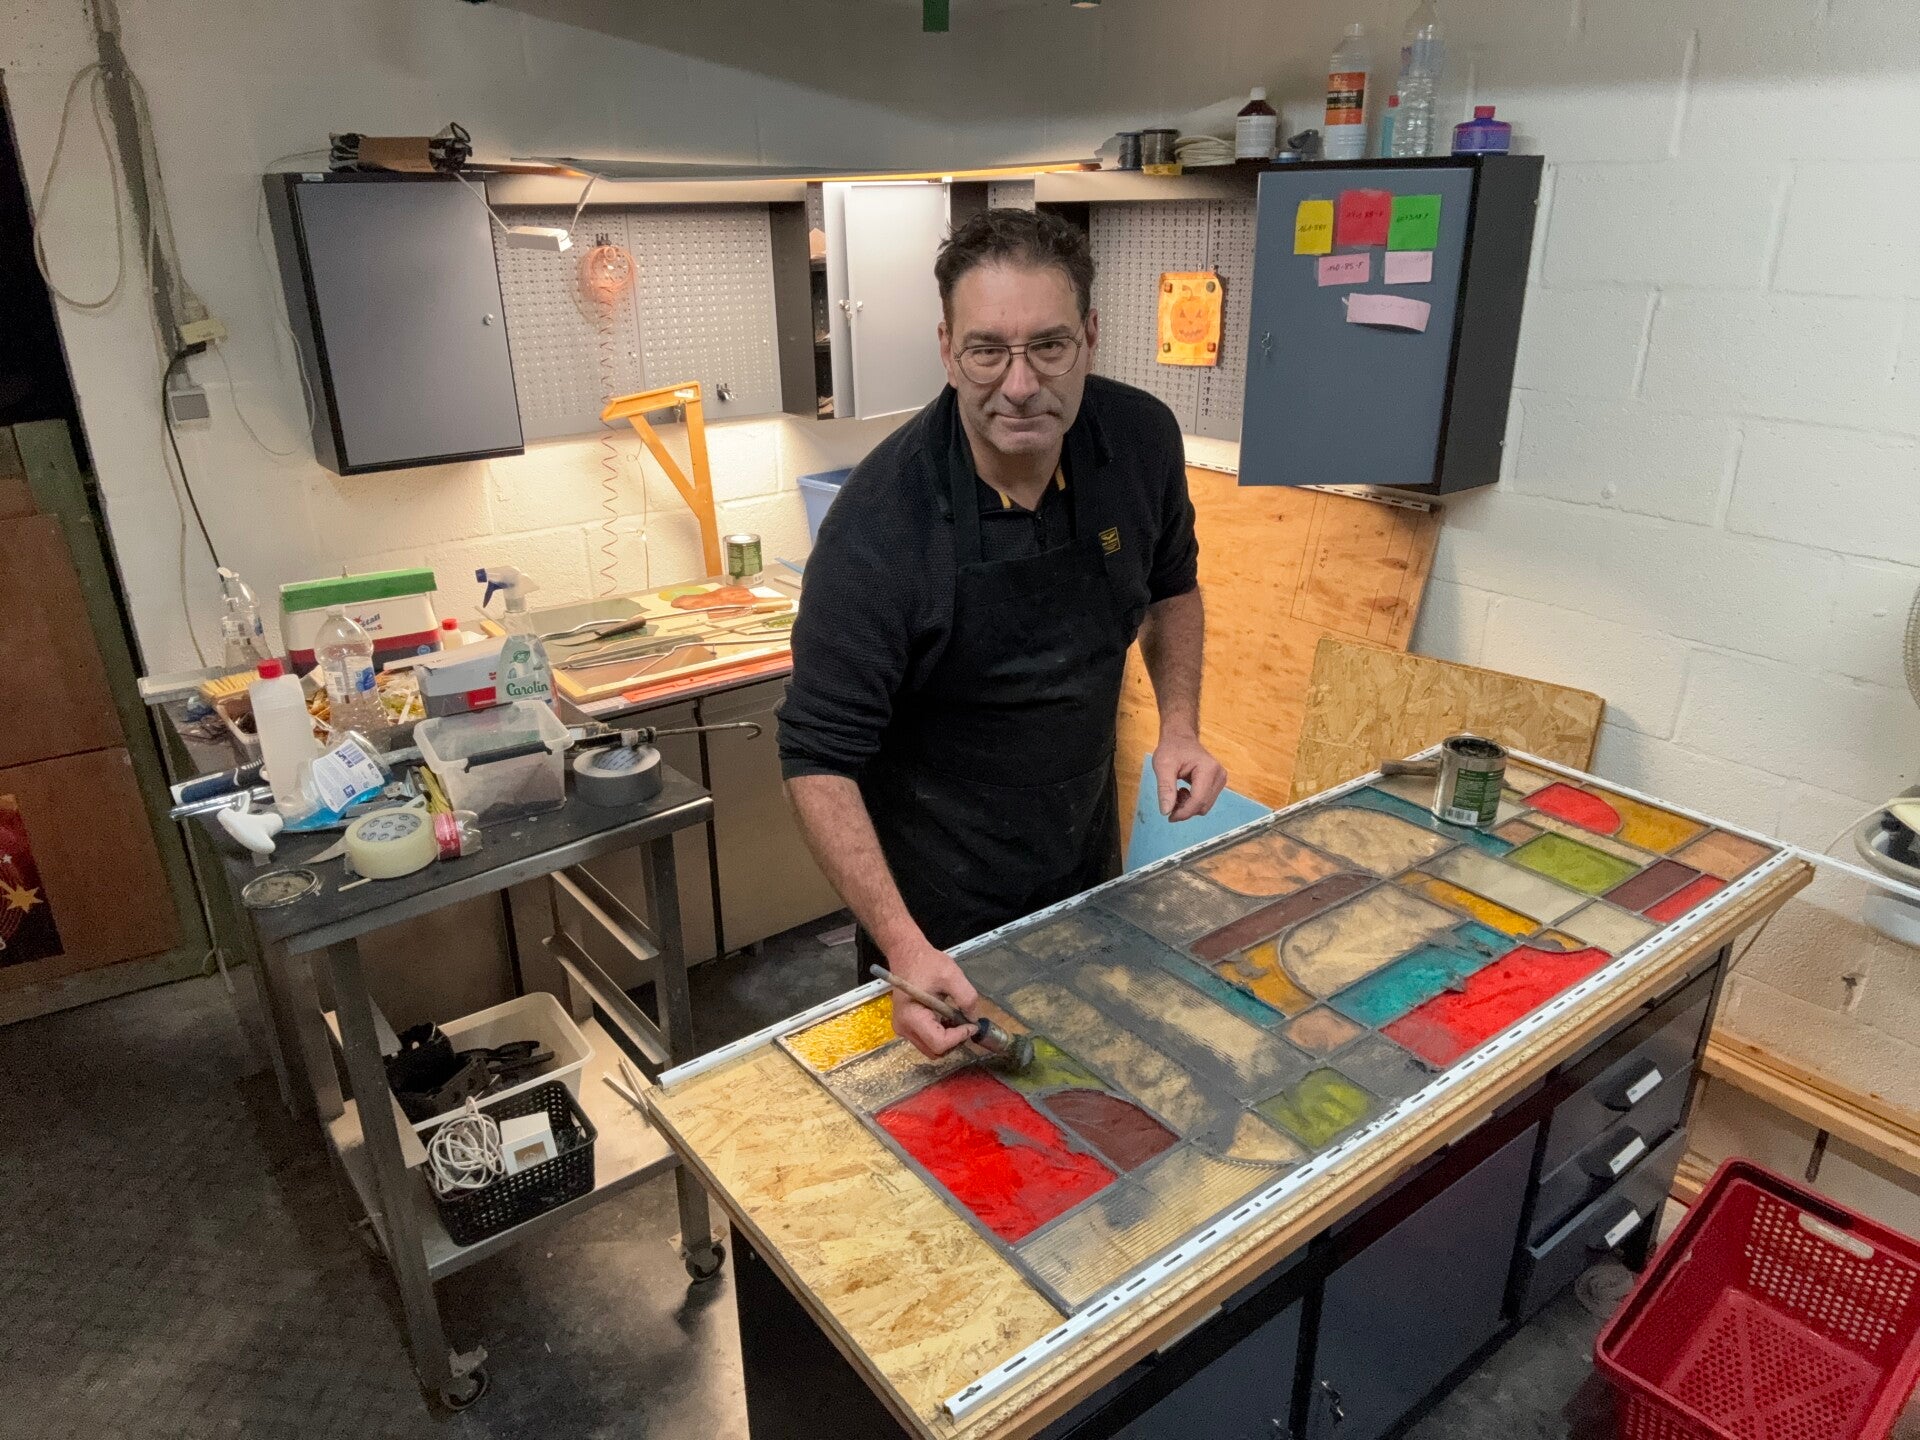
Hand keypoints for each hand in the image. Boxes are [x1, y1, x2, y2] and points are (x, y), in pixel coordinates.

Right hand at [887, 940, 979, 1058]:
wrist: (907, 954)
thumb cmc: (926, 963)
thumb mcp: (952, 975)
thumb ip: (966, 998)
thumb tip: (973, 1018)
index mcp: (911, 1017)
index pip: (939, 1043)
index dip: (959, 1037)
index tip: (972, 1024)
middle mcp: (904, 1028)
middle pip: (935, 1051)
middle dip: (954, 1041)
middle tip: (966, 1023)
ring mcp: (903, 1029)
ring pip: (931, 1049)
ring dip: (948, 1039)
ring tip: (956, 1017)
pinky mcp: (906, 1026)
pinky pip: (927, 1040)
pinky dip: (940, 1034)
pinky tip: (946, 1017)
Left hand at [1154, 732, 1227, 821]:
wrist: (1180, 738)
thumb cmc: (1171, 749)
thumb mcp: (1162, 766)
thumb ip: (1165, 788)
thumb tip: (1166, 812)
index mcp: (1208, 770)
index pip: (1198, 800)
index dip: (1183, 813)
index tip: (1168, 817)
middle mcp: (1219, 775)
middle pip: (1202, 806)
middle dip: (1185, 809)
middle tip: (1169, 800)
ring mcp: (1221, 779)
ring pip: (1204, 806)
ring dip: (1188, 806)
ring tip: (1176, 793)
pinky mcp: (1218, 783)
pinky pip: (1205, 801)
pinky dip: (1192, 802)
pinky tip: (1183, 792)